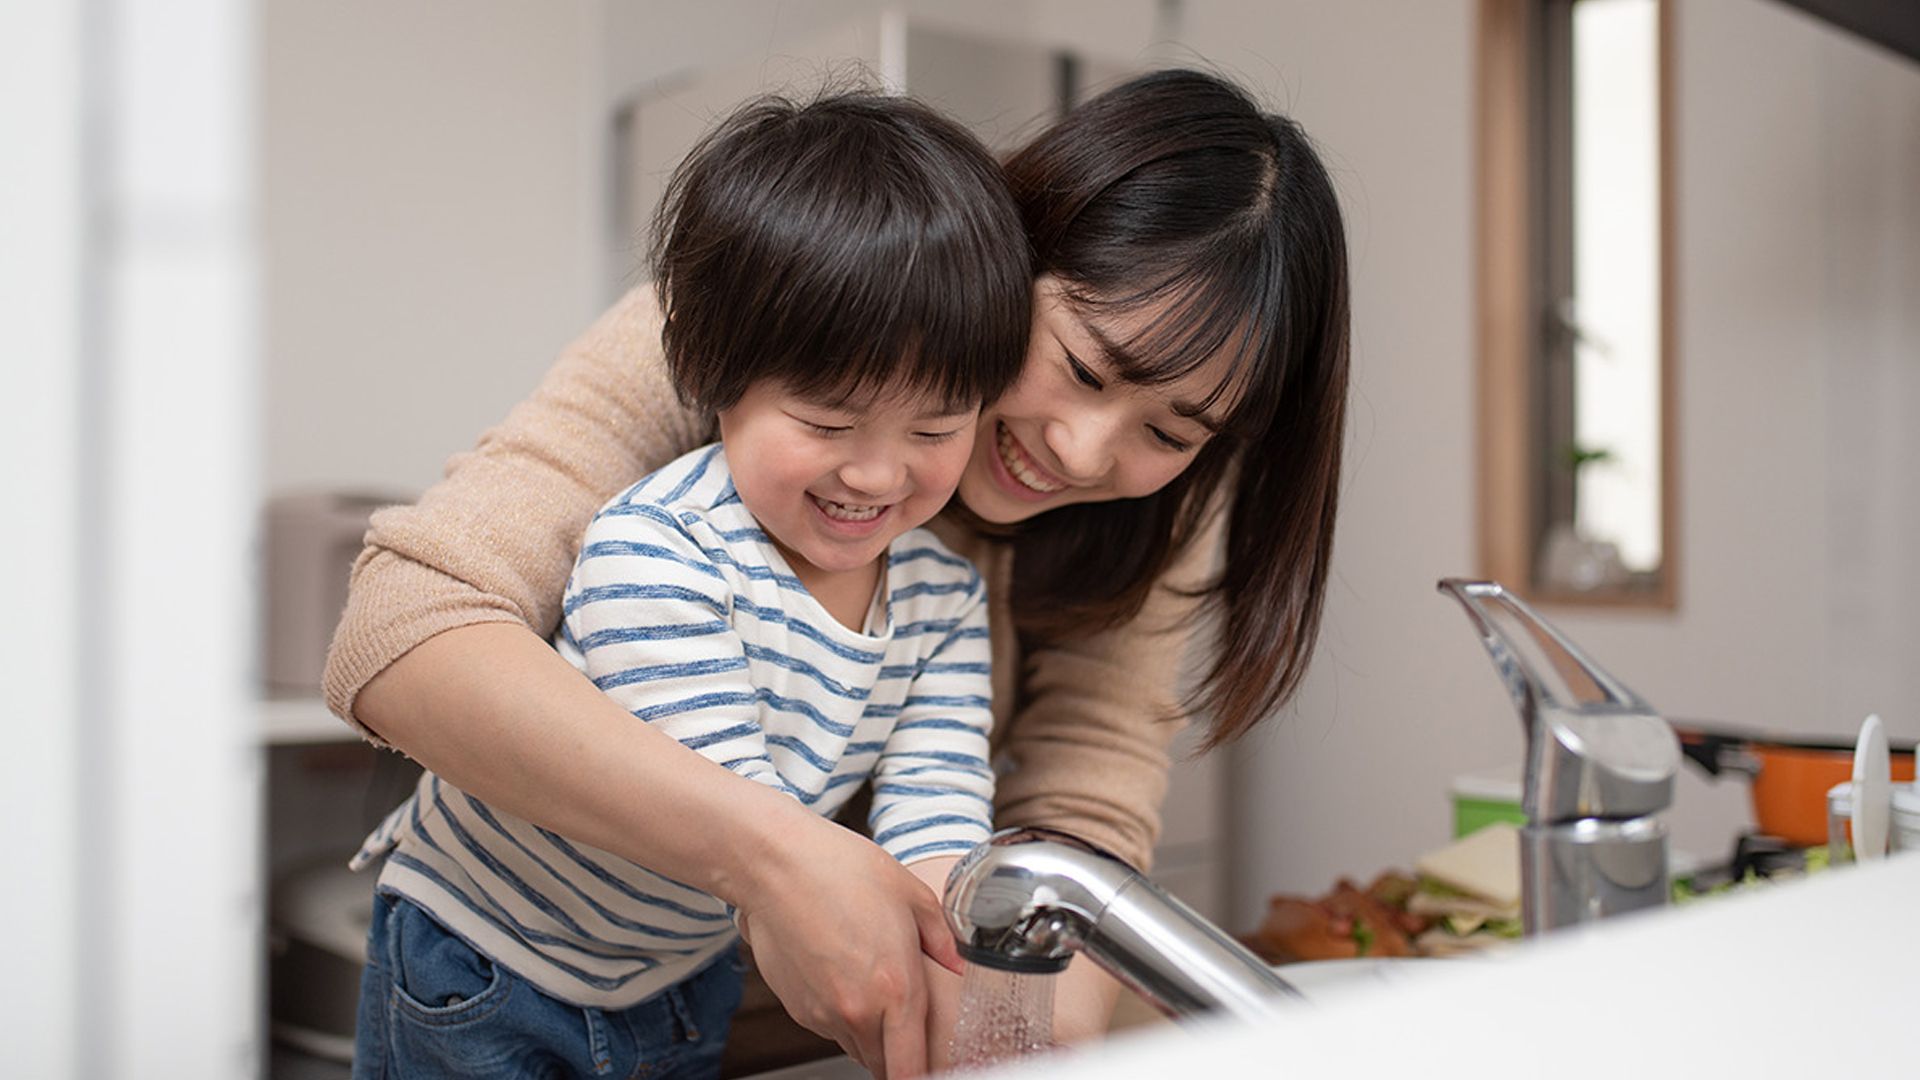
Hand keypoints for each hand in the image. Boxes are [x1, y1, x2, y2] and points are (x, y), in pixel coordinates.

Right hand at [732, 821, 963, 1078]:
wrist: (775, 865)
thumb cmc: (841, 870)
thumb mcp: (911, 894)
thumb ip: (943, 940)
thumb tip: (960, 965)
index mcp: (896, 988)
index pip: (913, 1068)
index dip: (925, 1076)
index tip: (934, 1068)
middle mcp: (859, 1011)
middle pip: (885, 1065)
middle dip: (899, 1053)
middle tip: (906, 1024)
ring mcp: (824, 1013)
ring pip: (857, 1048)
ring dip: (870, 1034)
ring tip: (871, 986)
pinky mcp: (798, 1009)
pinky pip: (830, 1029)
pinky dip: (842, 1017)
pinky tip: (843, 975)